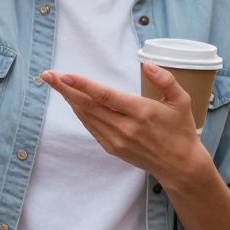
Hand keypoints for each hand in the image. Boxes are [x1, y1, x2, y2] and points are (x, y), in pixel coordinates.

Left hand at [42, 63, 206, 186]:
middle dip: (64, 88)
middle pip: (88, 105)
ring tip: (55, 83)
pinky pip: (91, 126)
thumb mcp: (182, 101)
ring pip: (86, 116)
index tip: (63, 75)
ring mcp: (116, 140)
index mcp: (141, 113)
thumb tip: (147, 63)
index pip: (104, 96)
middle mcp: (125, 128)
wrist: (180, 166)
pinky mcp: (112, 148)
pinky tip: (72, 100)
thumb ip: (165, 80)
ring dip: (69, 99)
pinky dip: (79, 112)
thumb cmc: (181, 130)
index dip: (82, 85)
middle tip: (47, 75)